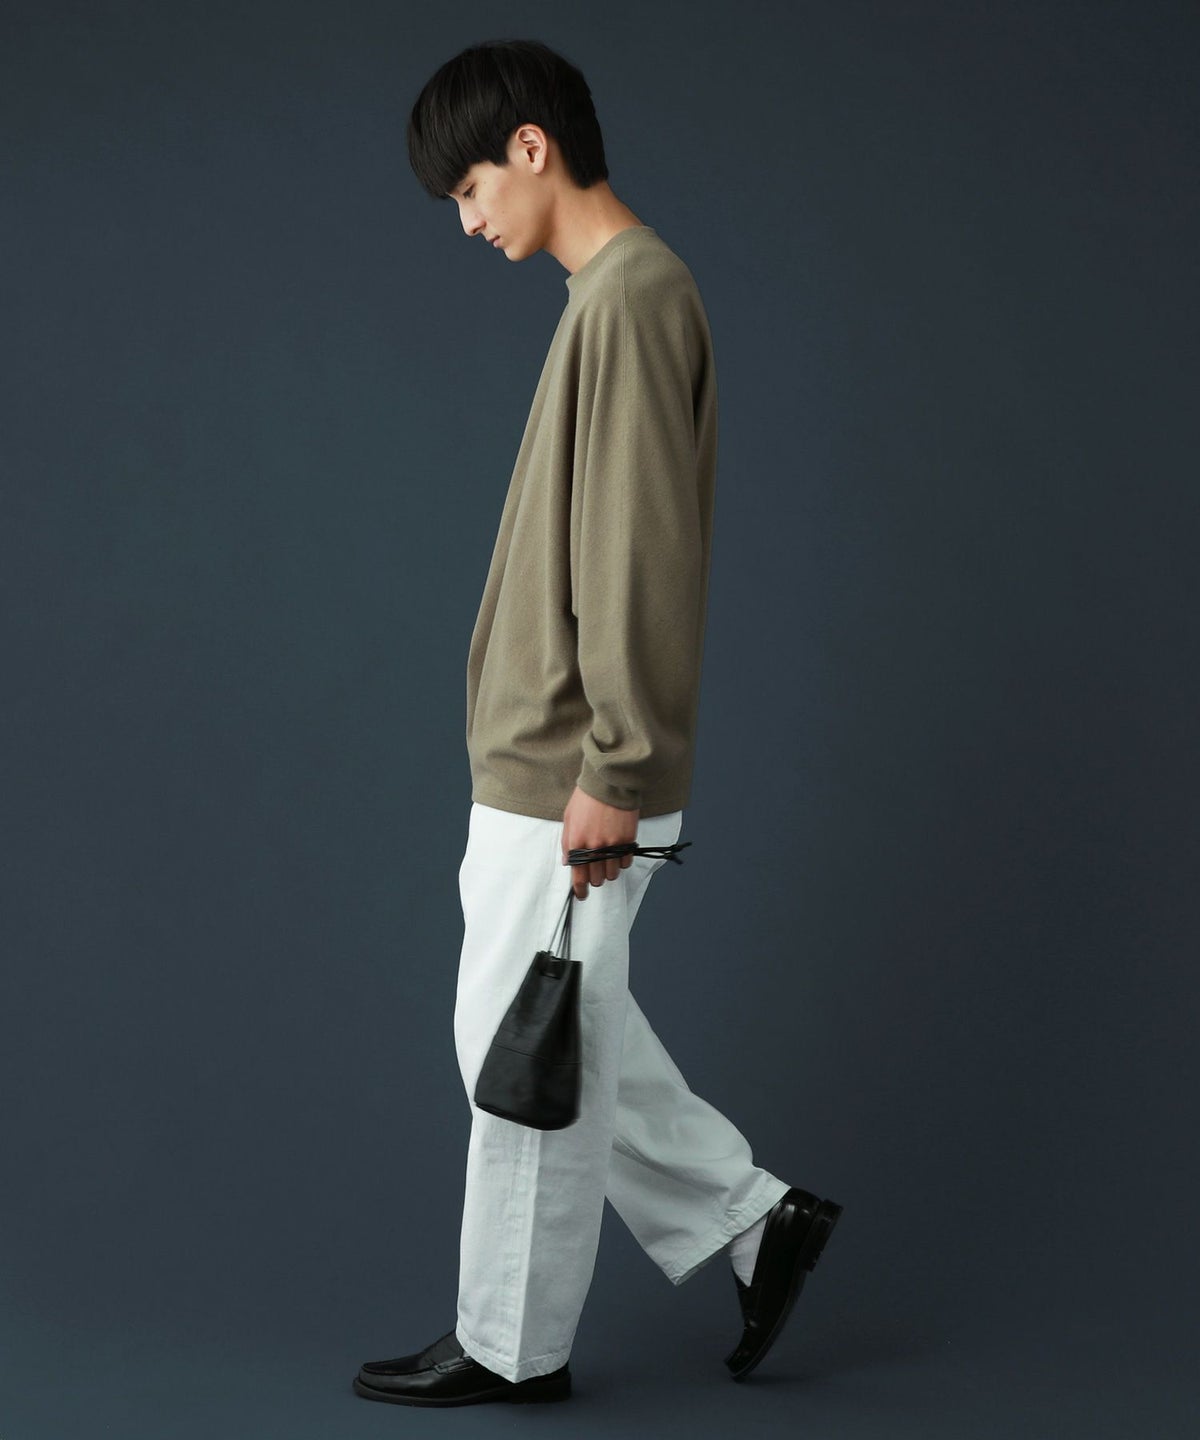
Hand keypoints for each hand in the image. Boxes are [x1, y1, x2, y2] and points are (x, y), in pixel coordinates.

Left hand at [561, 785, 639, 899]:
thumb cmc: (586, 799)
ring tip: (608, 860)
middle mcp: (594, 848)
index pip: (578, 877)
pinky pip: (626, 862)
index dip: (580, 890)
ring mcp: (612, 846)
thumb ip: (567, 843)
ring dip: (609, 870)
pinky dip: (622, 861)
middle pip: (597, 879)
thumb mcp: (568, 819)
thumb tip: (568, 862)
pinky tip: (618, 851)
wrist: (608, 783)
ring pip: (613, 874)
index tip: (582, 895)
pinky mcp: (627, 840)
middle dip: (595, 878)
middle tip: (595, 871)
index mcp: (576, 844)